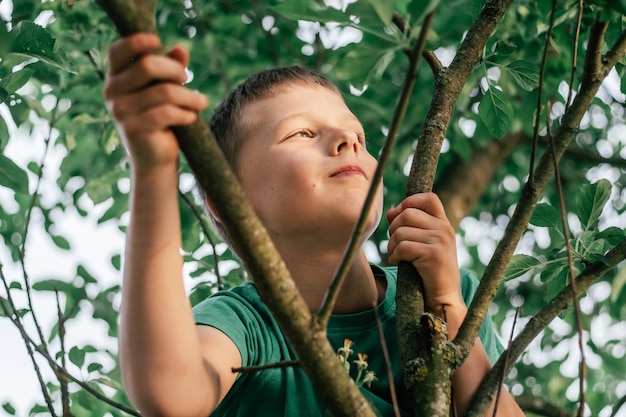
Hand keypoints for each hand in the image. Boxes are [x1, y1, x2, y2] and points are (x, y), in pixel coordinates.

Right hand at [104, 33, 208, 171]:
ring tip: (200, 103)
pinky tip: (192, 118)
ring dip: (189, 97)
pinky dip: (185, 114)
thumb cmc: (161, 121)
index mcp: (115, 78)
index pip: (117, 51)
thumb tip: (181, 49)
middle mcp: (112, 92)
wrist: (155, 160)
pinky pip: (167, 113)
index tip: (158, 40)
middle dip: (175, 70)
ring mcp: (121, 111)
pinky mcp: (134, 129)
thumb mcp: (164, 91)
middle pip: (148, 65)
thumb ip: (171, 69)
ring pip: (165, 92)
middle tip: (188, 79)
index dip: (136, 41)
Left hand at [386, 193, 462, 309]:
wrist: (444, 299)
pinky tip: (398, 263)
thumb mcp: (422, 245)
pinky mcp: (433, 254)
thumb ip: (408, 226)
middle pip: (407, 214)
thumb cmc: (430, 272)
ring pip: (401, 232)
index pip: (428, 198)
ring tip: (396, 256)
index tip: (400, 218)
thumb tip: (391, 210)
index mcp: (444, 224)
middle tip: (394, 244)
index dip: (409, 202)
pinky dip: (394, 256)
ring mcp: (440, 241)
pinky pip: (403, 247)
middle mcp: (444, 229)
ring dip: (392, 245)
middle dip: (393, 229)